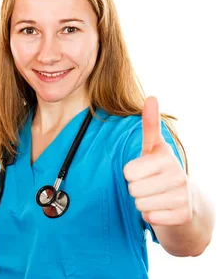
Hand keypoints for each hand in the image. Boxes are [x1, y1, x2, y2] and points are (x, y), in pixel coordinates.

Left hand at [123, 96, 190, 225]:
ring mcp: (182, 195)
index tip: (143, 169)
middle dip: (136, 189)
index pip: (128, 171)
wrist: (186, 203)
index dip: (130, 173)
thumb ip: (150, 125)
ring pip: (140, 204)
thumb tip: (152, 97)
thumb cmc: (160, 171)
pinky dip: (152, 217)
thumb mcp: (153, 148)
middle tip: (149, 186)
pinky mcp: (182, 215)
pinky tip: (162, 209)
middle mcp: (177, 174)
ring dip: (143, 203)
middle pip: (132, 188)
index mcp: (165, 157)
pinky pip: (150, 218)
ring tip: (155, 196)